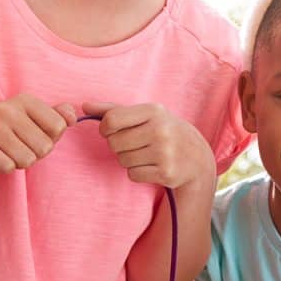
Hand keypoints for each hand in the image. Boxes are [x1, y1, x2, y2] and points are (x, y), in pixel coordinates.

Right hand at [0, 94, 77, 175]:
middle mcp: (6, 108)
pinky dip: (4, 168)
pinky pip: (8, 167)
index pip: (59, 126)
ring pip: (27, 159)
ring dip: (19, 163)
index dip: (50, 139)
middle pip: (44, 146)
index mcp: (24, 100)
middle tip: (17, 148)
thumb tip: (72, 114)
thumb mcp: (36, 124)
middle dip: (35, 154)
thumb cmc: (10, 137)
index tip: (33, 137)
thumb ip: (58, 117)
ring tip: (6, 153)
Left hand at [83, 101, 212, 188]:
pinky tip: (152, 166)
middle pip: (114, 143)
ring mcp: (164, 152)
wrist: (197, 157)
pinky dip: (138, 172)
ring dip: (128, 160)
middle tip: (135, 144)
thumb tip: (84, 106)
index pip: (111, 120)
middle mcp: (160, 130)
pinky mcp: (166, 172)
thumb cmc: (164, 131)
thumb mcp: (145, 114)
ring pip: (123, 160)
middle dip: (119, 146)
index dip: (106, 128)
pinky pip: (133, 174)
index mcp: (153, 111)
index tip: (113, 131)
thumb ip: (113, 109)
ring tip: (145, 154)